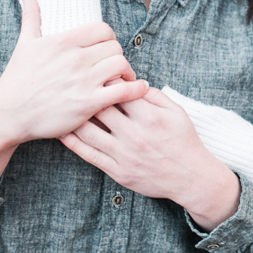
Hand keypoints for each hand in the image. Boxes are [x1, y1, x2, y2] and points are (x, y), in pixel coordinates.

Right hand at [0, 0, 149, 141]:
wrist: (8, 113)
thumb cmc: (18, 78)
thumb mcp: (25, 43)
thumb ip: (31, 16)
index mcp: (63, 41)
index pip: (103, 29)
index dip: (109, 38)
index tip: (106, 49)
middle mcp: (75, 58)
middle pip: (115, 47)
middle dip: (117, 56)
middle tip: (115, 66)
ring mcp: (83, 81)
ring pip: (121, 65)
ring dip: (127, 72)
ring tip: (124, 78)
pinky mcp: (88, 103)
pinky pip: (124, 91)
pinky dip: (137, 89)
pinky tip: (138, 88)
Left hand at [60, 86, 240, 229]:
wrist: (190, 176)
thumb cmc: (184, 141)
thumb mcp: (177, 112)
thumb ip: (155, 95)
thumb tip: (134, 83)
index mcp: (150, 117)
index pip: (119, 92)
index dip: (106, 81)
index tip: (97, 75)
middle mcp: (134, 135)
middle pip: (100, 109)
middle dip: (86, 96)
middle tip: (75, 88)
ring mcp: (124, 155)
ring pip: (89, 132)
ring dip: (73, 118)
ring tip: (63, 107)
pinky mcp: (118, 171)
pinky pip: (89, 155)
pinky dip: (73, 143)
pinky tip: (64, 132)